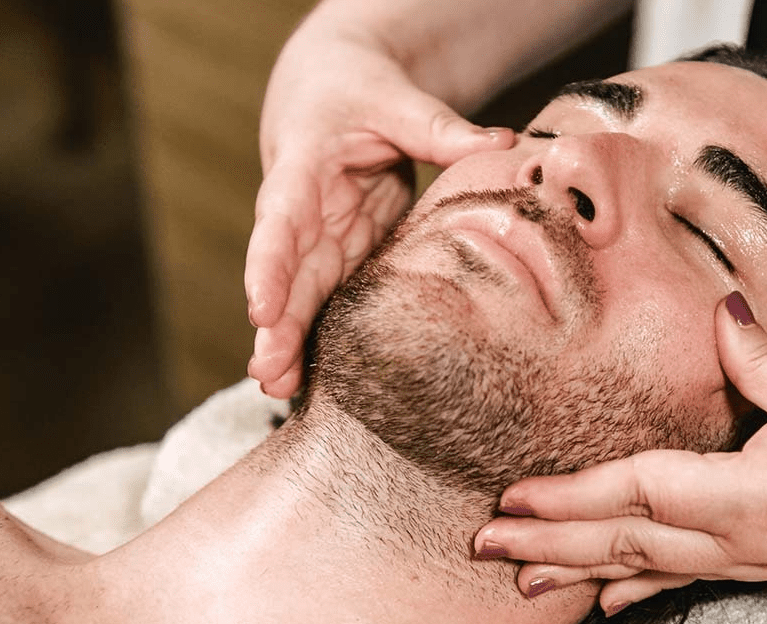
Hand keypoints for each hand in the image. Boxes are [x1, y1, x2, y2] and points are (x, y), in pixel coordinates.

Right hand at [245, 17, 514, 397]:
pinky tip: (312, 379)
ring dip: (289, 342)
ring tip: (280, 391)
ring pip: (300, 295)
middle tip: (269, 374)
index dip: (269, 265)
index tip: (261, 310)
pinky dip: (318, 336)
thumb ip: (441, 128)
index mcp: (303, 167)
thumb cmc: (359, 90)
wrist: (329, 91)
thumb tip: (504, 144)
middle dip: (275, 325)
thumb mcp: (397, 99)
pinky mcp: (339, 253)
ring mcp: (318, 238)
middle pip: (284, 272)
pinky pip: (326, 299)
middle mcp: (301, 211)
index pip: (281, 218)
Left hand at [474, 292, 766, 614]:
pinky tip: (613, 601)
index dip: (567, 496)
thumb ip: (756, 355)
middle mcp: (737, 539)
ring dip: (584, 571)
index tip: (511, 500)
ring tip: (528, 583)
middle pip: (623, 542)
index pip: (632, 493)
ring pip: (649, 569)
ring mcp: (755, 559)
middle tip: (485, 549)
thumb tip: (718, 311)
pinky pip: (691, 581)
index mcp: (740, 494)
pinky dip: (644, 588)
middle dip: (551, 544)